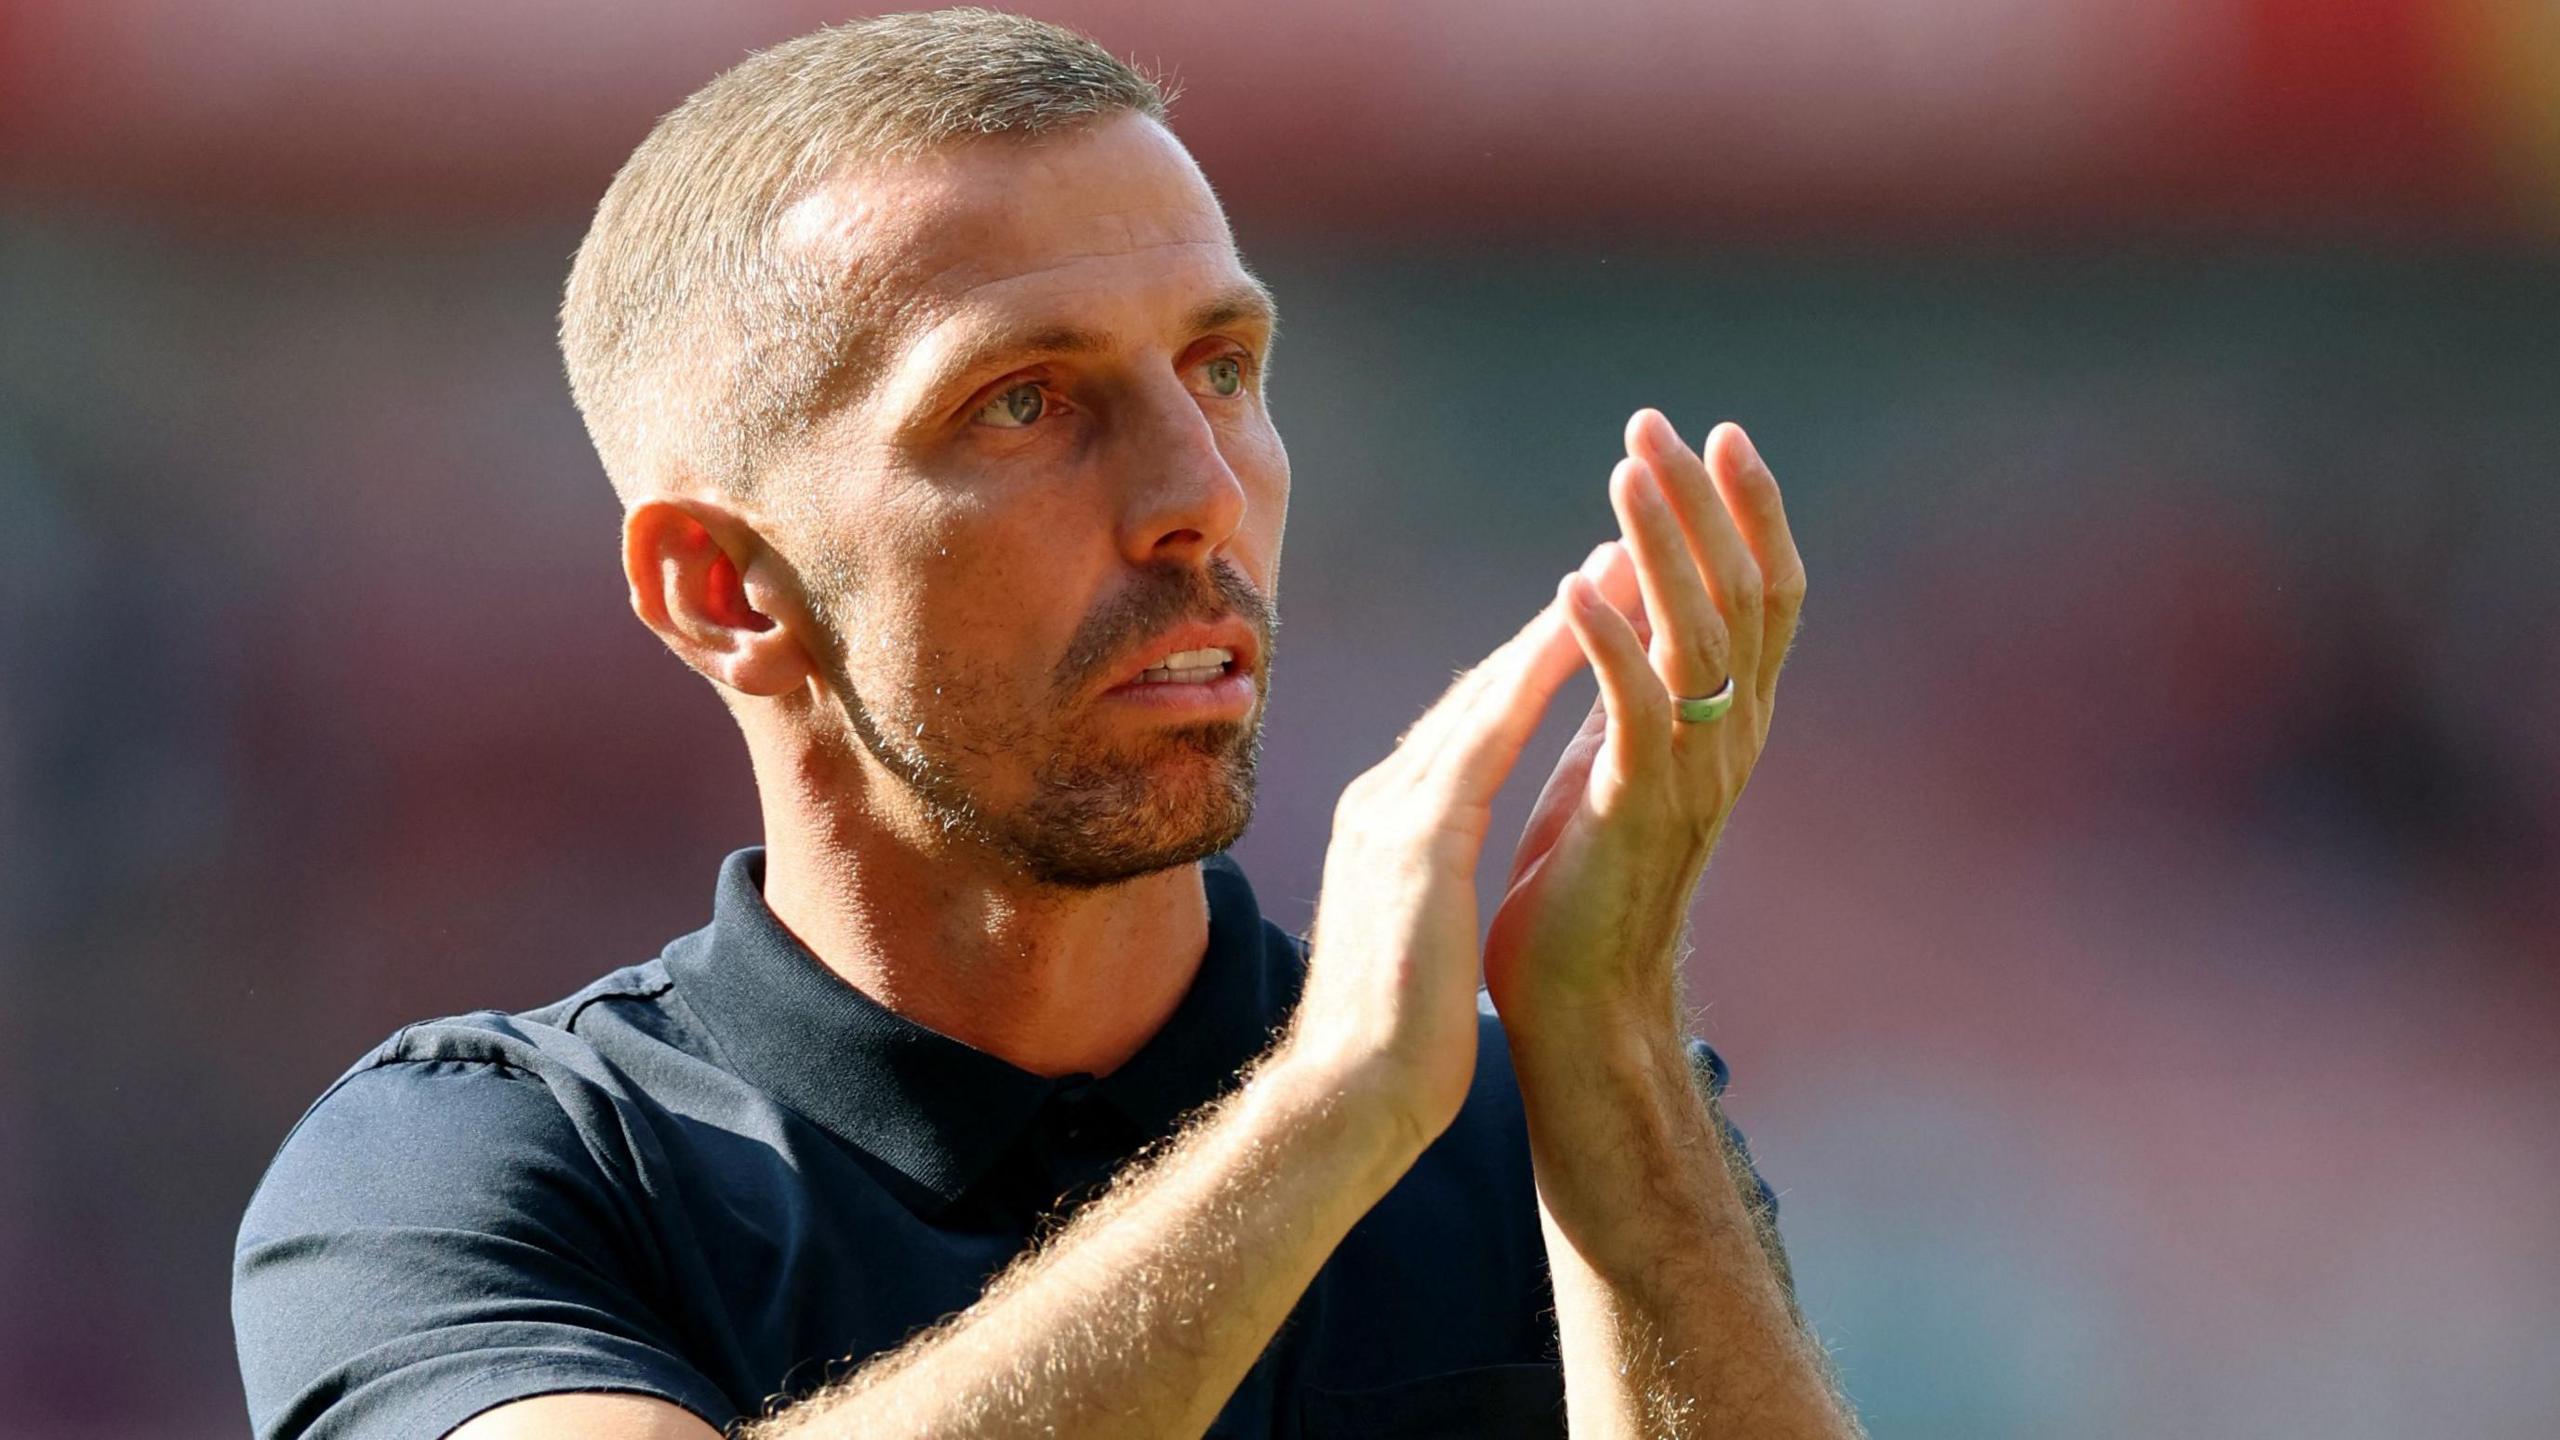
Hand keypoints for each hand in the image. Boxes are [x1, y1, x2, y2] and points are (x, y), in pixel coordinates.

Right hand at [1280, 592, 1589, 1150]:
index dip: (1525, 669)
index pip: (1464, 731)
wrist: (1345, 1100)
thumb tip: (1434, 886)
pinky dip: (1531, 680)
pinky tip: (1579, 639)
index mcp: (1383, 828)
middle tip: (1614, 555)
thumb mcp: (1412, 942)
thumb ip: (1420, 893)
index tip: (1578, 618)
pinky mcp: (1418, 840)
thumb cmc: (1388, 1045)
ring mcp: (1393, 814)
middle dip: (1547, 624)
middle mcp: (1381, 802)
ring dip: (1552, 627)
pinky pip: (1485, 739)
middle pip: (1475, 693)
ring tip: (1614, 567)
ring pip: (1483, 696)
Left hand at [1483, 411, 1805, 1035]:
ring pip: (1700, 636)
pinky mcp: (1636, 813)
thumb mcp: (1615, 759)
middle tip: (1659, 424)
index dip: (1752, 512)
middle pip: (1744, 595)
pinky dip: (1608, 642)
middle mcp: (1731, 741)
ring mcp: (1693, 777)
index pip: (1766, 595)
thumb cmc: (1583, 884)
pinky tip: (1574, 585)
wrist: (1581, 1004)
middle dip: (1704, 502)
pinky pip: (1635, 711)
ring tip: (1625, 472)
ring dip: (1662, 546)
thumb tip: (1627, 592)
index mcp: (1730, 724)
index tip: (1719, 433)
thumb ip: (1638, 684)